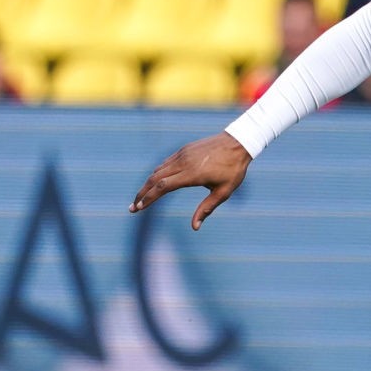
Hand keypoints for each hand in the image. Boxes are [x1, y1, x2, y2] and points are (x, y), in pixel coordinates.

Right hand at [130, 131, 251, 230]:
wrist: (238, 142)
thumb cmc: (233, 169)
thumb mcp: (224, 192)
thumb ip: (207, 208)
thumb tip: (195, 227)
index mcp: (192, 174)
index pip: (163, 187)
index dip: (149, 198)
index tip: (139, 208)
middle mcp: (183, 163)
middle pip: (154, 179)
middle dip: (141, 194)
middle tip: (132, 208)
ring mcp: (182, 154)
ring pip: (158, 170)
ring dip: (147, 184)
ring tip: (141, 198)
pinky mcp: (184, 150)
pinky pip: (165, 163)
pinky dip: (156, 174)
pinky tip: (154, 183)